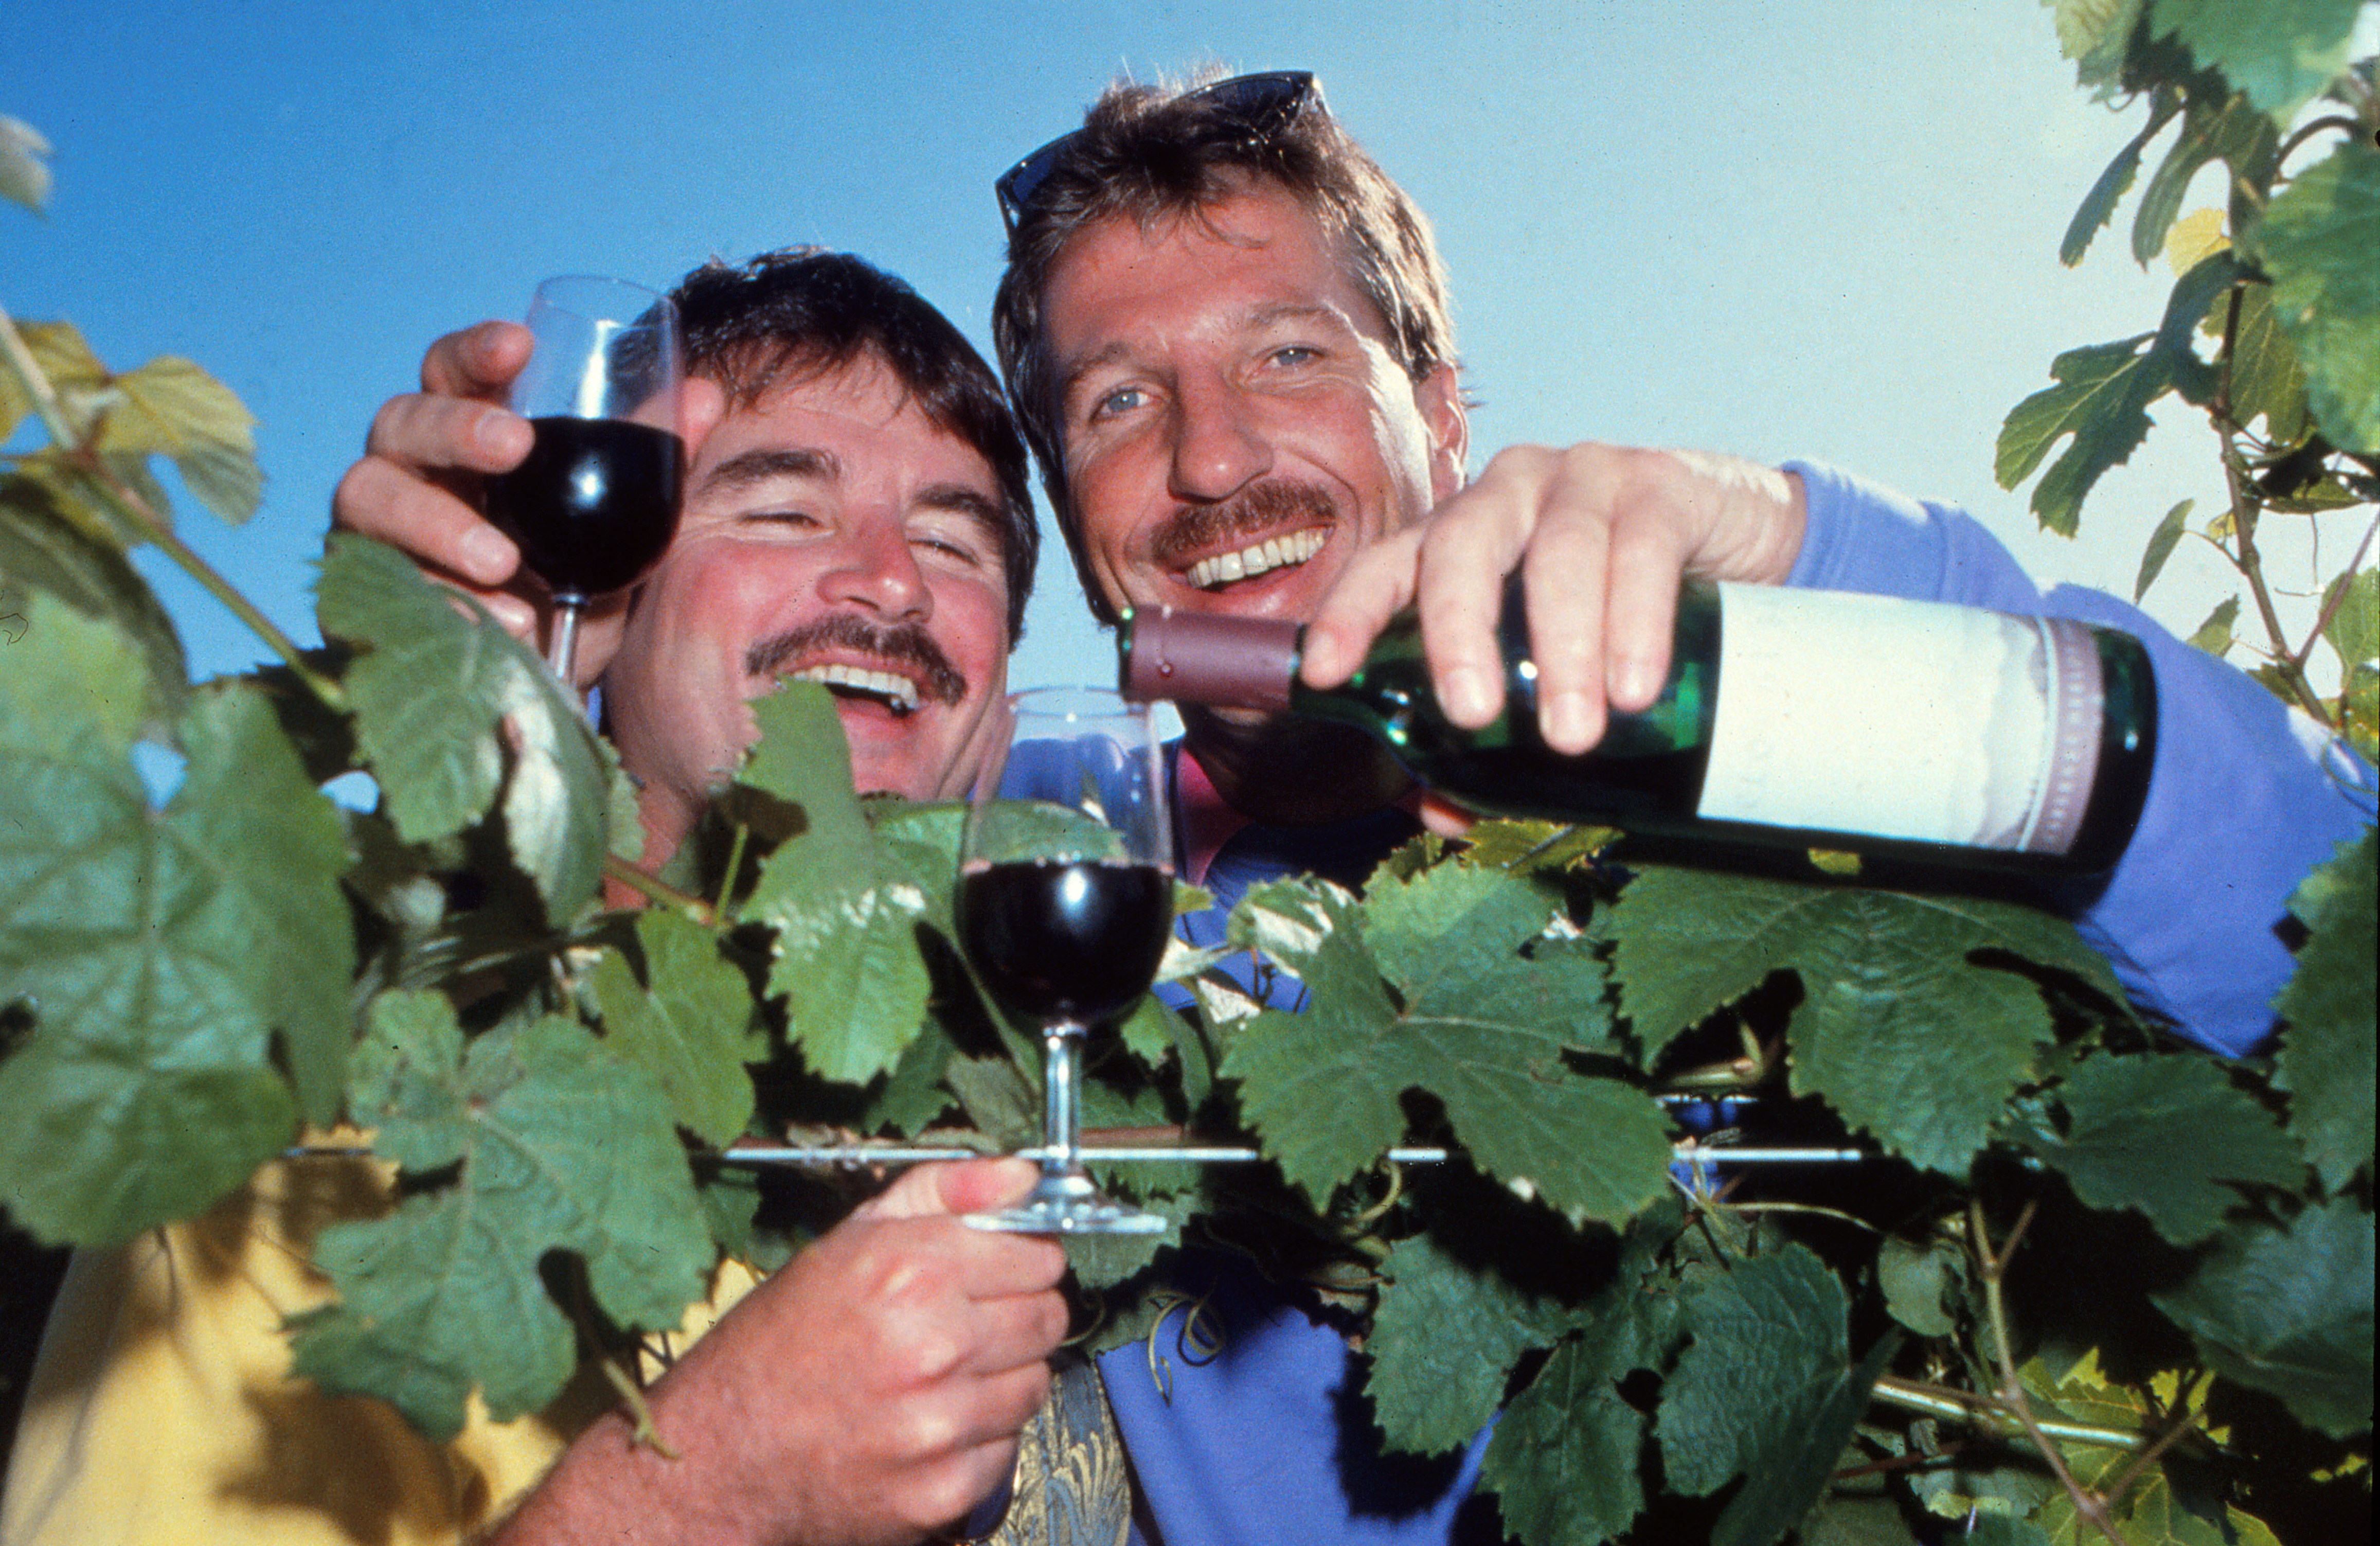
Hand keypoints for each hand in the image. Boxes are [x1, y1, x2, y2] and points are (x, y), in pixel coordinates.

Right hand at [331, 322, 723, 683]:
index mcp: (467, 435)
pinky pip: (389, 584)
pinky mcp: (372, 589)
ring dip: (438, 522)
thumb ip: (654, 459)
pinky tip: (503, 621)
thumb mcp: (622, 521)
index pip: (454, 371)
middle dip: (456, 426)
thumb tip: (707, 396)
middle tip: (514, 446)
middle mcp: (414, 467)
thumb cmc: (574, 572)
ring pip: (370, 493)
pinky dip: (447, 600)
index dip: (475, 350)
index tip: (519, 345)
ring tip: (502, 560)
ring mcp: (380, 526)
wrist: (552, 670)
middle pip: (403, 418)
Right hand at [495, 1158, 1067, 1545]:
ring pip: (1034, 1384)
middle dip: (1016, 1315)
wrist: (720, 1455)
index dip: (1019, 1260)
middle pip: (1047, 1318)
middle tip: (964, 1324)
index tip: (996, 1271)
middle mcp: (933, 1346)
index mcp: (912, 1272)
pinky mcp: (944, 1489)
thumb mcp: (850, 1240)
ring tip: (938, 1375)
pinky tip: (926, 1422)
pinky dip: (978, 1437)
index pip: (1038, 1254)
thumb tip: (1024, 1175)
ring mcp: (941, 1424)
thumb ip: (944, 1193)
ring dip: (1000, 1378)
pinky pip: (1006, 1448)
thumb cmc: (779, 1343)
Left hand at [1300, 445, 1806, 753]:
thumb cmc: (1616, 614)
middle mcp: (1508, 496)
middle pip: (1460, 547)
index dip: (1350, 612)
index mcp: (1460, 538)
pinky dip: (1638, 620)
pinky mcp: (1662, 486)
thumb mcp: (1548, 668)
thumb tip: (1442, 810)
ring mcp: (1584, 479)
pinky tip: (1637, 685)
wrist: (1740, 545)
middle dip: (1457, 633)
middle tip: (1472, 717)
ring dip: (1564, 647)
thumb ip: (1493, 737)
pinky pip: (1642, 546)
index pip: (1386, 564)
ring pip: (1560, 552)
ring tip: (1574, 734)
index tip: (1325, 672)